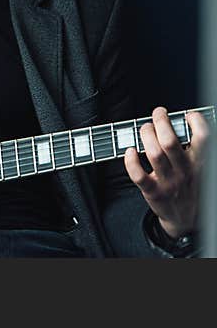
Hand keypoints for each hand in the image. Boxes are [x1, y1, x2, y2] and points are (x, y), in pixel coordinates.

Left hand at [124, 106, 210, 237]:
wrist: (187, 219)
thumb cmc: (190, 187)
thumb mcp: (201, 168)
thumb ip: (195, 149)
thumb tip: (183, 124)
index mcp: (200, 163)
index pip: (203, 138)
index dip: (196, 122)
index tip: (188, 115)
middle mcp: (185, 171)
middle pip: (170, 141)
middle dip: (161, 121)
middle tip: (158, 113)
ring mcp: (168, 182)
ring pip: (154, 153)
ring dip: (146, 135)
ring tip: (146, 128)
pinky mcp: (153, 191)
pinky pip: (138, 175)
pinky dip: (130, 161)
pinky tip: (130, 151)